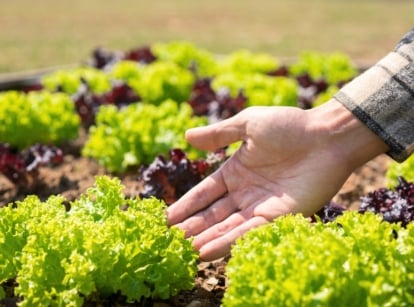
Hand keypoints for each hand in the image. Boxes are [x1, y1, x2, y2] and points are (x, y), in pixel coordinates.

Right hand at [167, 100, 387, 260]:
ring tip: (185, 251)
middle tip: (169, 241)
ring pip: (227, 227)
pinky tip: (208, 251)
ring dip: (206, 239)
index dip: (185, 206)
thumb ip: (218, 134)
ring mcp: (261, 206)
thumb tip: (187, 137)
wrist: (327, 136)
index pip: (204, 193)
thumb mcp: (248, 124)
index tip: (165, 219)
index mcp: (235, 171)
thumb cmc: (289, 125)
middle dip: (191, 228)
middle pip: (212, 214)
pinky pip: (250, 232)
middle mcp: (245, 192)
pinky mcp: (280, 217)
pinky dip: (229, 242)